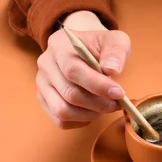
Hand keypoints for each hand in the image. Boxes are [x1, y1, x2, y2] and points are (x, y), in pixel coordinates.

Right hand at [36, 10, 130, 128]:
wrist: (84, 50)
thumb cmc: (100, 47)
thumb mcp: (114, 40)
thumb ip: (116, 51)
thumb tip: (112, 70)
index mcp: (59, 45)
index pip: (73, 70)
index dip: (97, 85)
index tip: (119, 93)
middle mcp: (45, 64)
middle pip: (69, 93)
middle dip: (98, 103)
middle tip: (117, 103)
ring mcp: (42, 84)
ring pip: (62, 110)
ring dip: (90, 114)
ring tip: (106, 107)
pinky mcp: (44, 100)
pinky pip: (60, 121)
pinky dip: (80, 121)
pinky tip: (93, 111)